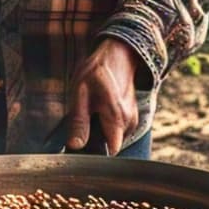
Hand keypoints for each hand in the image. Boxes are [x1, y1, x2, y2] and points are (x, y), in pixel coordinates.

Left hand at [65, 37, 142, 155]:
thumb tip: (75, 145)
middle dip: (95, 139)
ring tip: (92, 112)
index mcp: (117, 118)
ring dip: (101, 130)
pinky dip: (108, 124)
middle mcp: (129, 121)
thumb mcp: (80, 95)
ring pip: (114, 137)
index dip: (95, 153)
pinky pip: (118, 129)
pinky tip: (100, 110)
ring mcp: (133, 119)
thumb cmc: (97, 71)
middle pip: (111, 145)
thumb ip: (79, 123)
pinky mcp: (132, 116)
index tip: (83, 147)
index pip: (111, 151)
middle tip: (82, 123)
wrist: (116, 55)